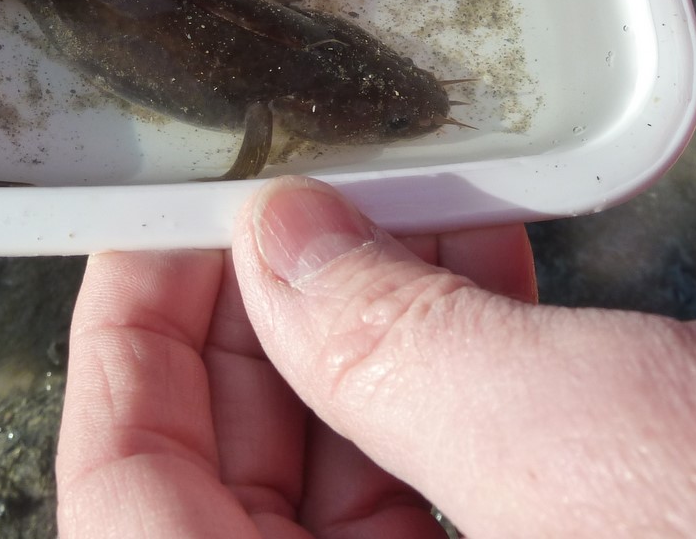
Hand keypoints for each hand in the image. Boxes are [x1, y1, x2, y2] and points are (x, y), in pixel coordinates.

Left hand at [57, 176, 695, 536]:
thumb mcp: (570, 446)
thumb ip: (385, 348)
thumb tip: (268, 234)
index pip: (132, 509)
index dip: (126, 356)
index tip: (152, 224)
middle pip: (232, 480)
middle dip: (255, 317)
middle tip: (285, 188)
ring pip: (346, 461)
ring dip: (362, 316)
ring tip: (394, 196)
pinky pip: (452, 460)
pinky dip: (453, 347)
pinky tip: (480, 247)